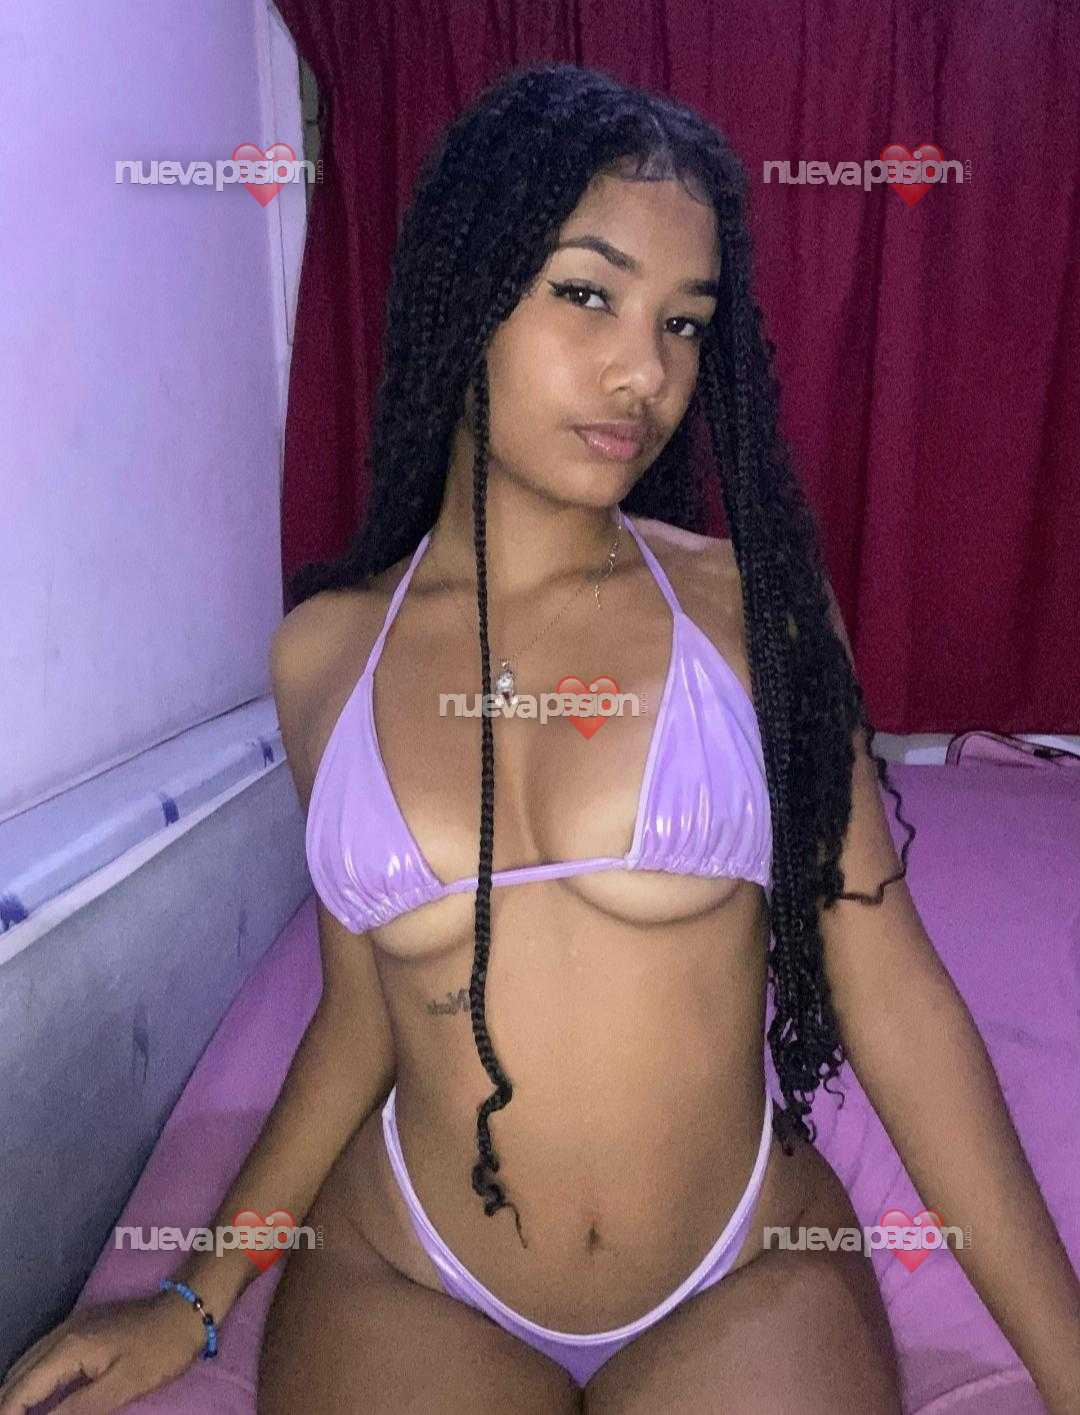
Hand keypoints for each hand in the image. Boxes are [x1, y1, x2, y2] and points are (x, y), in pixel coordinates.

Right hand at [0, 1289, 211, 1413]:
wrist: (186, 1309)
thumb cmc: (159, 1351)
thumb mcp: (121, 1387)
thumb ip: (77, 1409)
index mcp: (69, 1349)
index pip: (23, 1387)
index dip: (9, 1411)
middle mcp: (63, 1333)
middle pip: (20, 1372)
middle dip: (9, 1401)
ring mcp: (73, 1325)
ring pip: (30, 1360)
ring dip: (18, 1388)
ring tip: (16, 1412)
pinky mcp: (84, 1325)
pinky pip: (44, 1352)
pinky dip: (33, 1375)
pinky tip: (35, 1391)